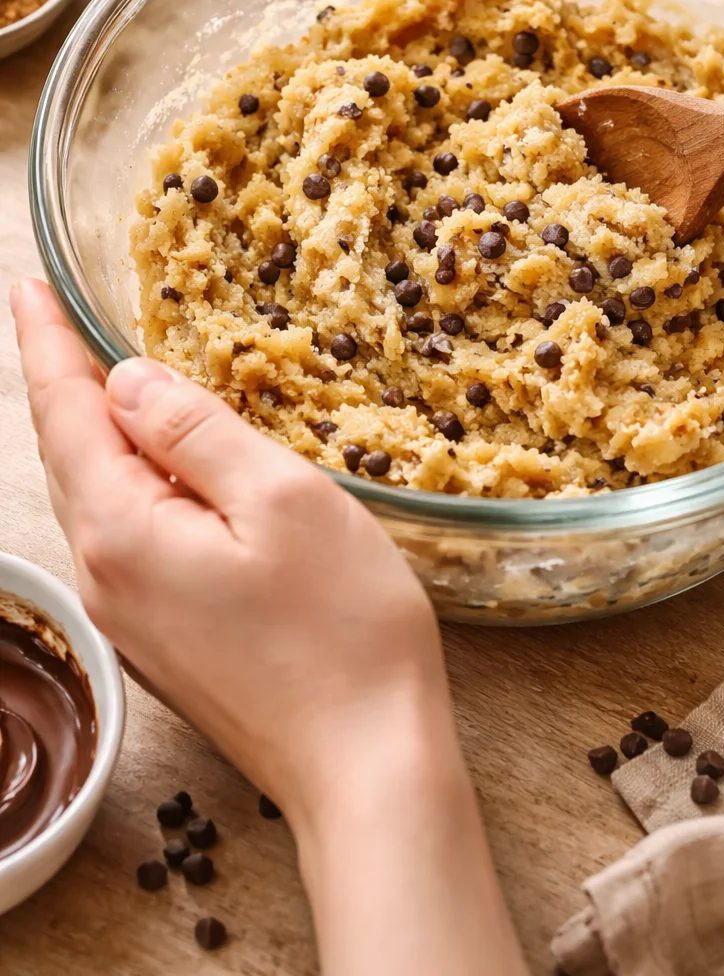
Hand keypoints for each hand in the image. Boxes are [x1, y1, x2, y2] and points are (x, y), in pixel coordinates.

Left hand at [11, 277, 442, 818]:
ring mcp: (130, 618)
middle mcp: (104, 576)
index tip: (25, 284)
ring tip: (107, 379)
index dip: (44, 341)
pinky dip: (130, 484)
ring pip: (96, 499)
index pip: (64, 411)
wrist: (364, 766)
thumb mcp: (279, 499)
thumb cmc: (341, 629)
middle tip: (58, 316)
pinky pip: (126, 539)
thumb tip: (127, 381)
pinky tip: (163, 471)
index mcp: (123, 530)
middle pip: (67, 455)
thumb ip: (194, 430)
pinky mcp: (162, 642)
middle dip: (61, 382)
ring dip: (97, 433)